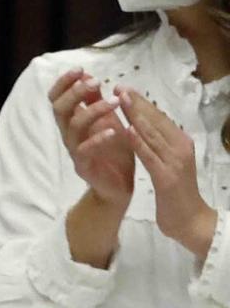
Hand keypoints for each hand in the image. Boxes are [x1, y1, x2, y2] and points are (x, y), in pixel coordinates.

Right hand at [49, 68, 133, 206]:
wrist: (118, 186)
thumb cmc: (113, 152)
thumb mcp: (108, 121)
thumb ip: (97, 102)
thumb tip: (89, 78)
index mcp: (72, 121)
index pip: (57, 98)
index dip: (64, 83)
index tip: (80, 69)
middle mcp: (69, 134)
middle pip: (59, 109)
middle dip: (74, 92)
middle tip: (94, 82)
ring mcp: (74, 150)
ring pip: (74, 126)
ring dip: (93, 110)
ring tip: (115, 102)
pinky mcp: (84, 166)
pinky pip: (85, 150)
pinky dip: (98, 138)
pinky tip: (114, 131)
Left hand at [120, 87, 218, 258]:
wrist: (189, 220)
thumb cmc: (175, 192)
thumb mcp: (167, 163)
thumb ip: (158, 145)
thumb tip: (145, 126)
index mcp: (179, 143)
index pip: (159, 118)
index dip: (141, 103)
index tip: (124, 88)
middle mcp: (180, 147)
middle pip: (156, 121)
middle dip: (137, 103)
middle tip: (119, 86)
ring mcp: (175, 161)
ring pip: (153, 134)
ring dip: (136, 116)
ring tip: (121, 100)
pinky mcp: (166, 177)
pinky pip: (150, 156)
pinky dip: (138, 142)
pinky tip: (127, 130)